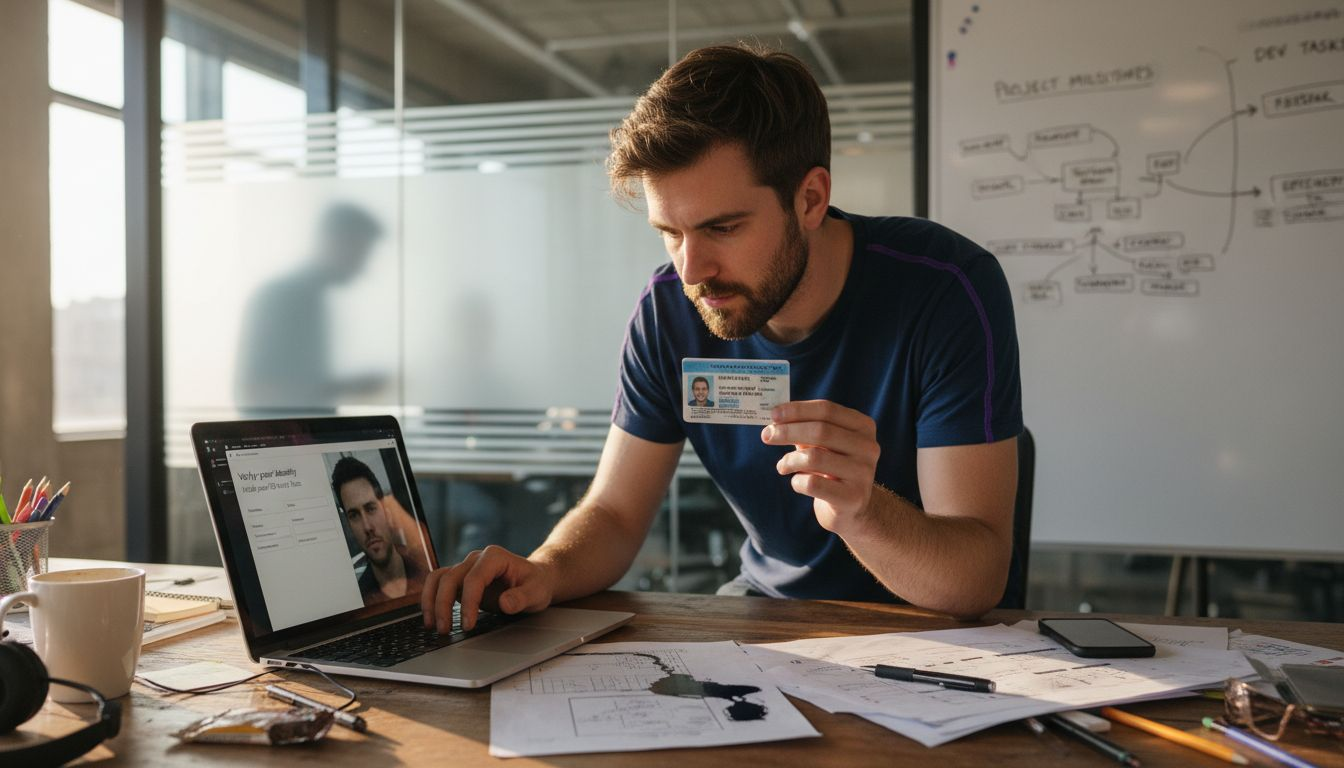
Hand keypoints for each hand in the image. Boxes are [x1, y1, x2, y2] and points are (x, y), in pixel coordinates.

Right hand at [421, 545, 554, 632]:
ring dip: (431, 601)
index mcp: (494, 557)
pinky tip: (432, 618)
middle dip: (443, 604)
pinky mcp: (461, 580)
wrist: (535, 579)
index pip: (473, 579)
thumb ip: (522, 598)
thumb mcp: (537, 592)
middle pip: (450, 578)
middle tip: (445, 629)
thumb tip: (505, 603)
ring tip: (432, 625)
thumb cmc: (536, 584)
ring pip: (439, 579)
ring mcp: (466, 568)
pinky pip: (439, 585)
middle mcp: (476, 559)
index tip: (468, 624)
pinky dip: (432, 599)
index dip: (468, 602)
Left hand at [762, 400, 879, 535]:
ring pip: (815, 457)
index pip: (827, 409)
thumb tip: (775, 418)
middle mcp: (868, 447)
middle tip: (766, 436)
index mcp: (863, 427)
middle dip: (788, 431)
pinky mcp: (852, 498)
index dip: (797, 410)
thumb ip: (805, 427)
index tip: (773, 415)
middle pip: (821, 431)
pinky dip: (797, 481)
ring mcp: (863, 473)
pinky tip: (797, 482)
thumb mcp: (824, 444)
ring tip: (782, 466)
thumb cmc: (832, 468)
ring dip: (790, 460)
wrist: (852, 509)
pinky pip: (813, 484)